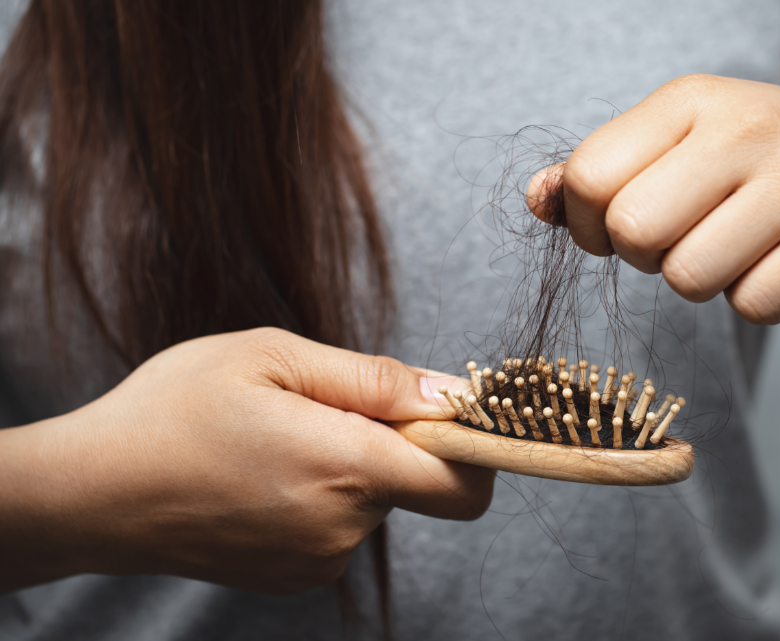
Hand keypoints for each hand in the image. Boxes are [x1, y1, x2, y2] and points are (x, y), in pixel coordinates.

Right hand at [0, 328, 491, 592]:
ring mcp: (317, 560)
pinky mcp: (294, 577)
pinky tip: (263, 474)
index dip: (474, 445)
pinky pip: (339, 526)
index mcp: (346, 466)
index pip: (464, 482)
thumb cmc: (174, 410)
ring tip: (276, 440)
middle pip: (416, 482)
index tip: (446, 414)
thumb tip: (451, 394)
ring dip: (348, 466)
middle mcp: (343, 527)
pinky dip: (321, 496)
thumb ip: (374, 379)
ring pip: (373, 500)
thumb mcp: (274, 357)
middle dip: (389, 440)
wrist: (91, 493)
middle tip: (317, 408)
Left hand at [528, 74, 779, 323]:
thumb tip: (537, 199)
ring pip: (689, 279)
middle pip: (633, 232)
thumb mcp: (680, 144)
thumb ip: (600, 171)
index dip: (589, 224)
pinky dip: (758, 299)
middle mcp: (746, 126)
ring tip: (737, 246)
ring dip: (701, 281)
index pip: (589, 177)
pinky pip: (754, 306)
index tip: (621, 227)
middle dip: (645, 256)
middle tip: (683, 240)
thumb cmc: (760, 162)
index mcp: (691, 99)